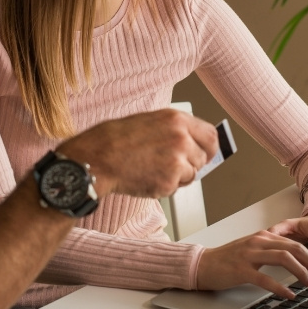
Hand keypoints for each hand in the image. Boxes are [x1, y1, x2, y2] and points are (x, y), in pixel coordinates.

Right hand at [58, 109, 216, 197]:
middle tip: (171, 165)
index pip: (210, 135)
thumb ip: (173, 130)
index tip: (207, 154)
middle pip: (203, 158)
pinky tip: (146, 176)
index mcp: (176, 119)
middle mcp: (181, 139)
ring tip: (152, 169)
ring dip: (177, 177)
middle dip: (191, 164)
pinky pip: (176, 188)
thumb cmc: (114, 139)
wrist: (96, 159)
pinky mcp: (169, 182)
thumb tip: (191, 143)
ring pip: (191, 175)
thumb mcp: (148, 121)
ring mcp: (177, 161)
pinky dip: (164, 186)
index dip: (209, 148)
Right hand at [196, 231, 307, 298]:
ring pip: (284, 258)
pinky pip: (265, 278)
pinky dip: (280, 287)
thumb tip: (294, 260)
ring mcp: (249, 255)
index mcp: (263, 237)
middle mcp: (258, 242)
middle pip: (294, 249)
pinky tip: (288, 295)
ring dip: (301, 272)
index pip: (294, 243)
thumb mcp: (252, 249)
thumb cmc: (227, 260)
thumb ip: (270, 250)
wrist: (203, 264)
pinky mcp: (241, 270)